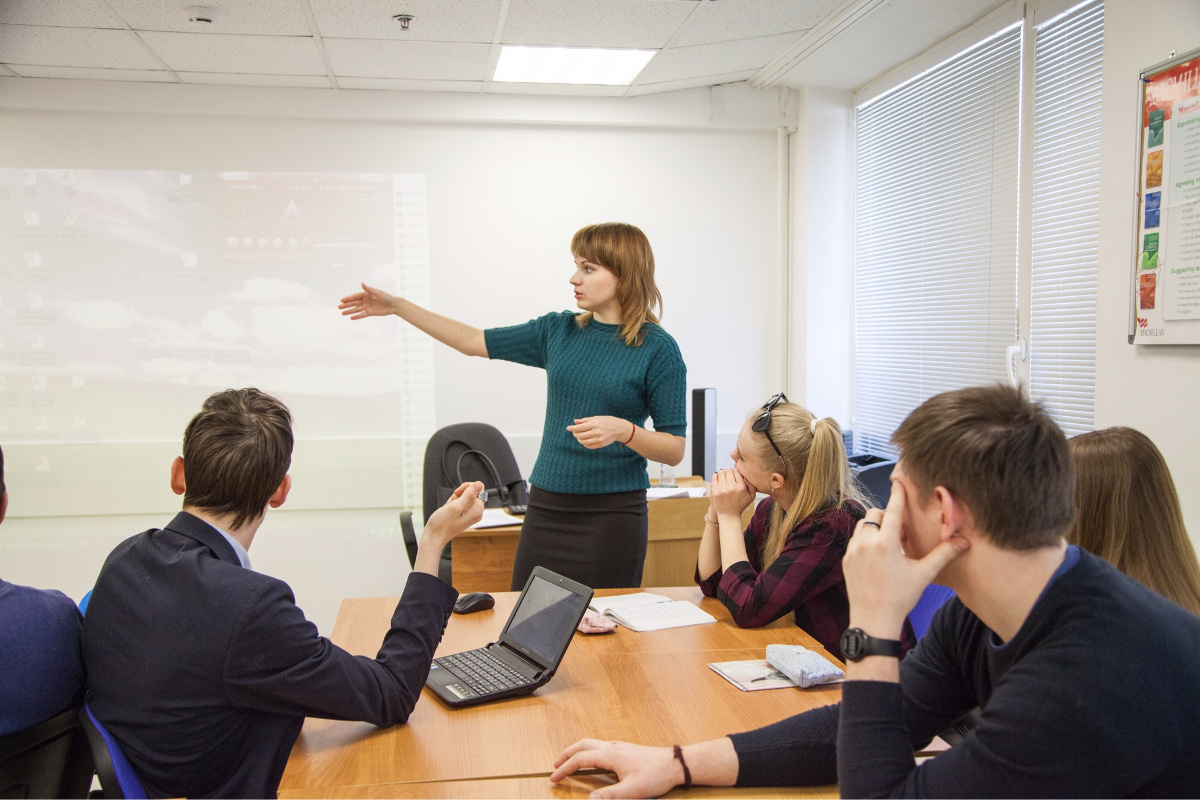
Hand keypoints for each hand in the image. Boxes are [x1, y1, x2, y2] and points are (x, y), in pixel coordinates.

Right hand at [339, 283, 399, 319]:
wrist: (394, 305)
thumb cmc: (386, 297)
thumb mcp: (377, 292)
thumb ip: (368, 289)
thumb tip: (361, 283)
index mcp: (366, 294)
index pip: (355, 296)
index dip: (348, 298)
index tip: (341, 300)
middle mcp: (365, 300)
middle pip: (354, 303)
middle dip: (346, 305)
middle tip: (339, 307)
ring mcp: (367, 307)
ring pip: (356, 309)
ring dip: (349, 311)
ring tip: (342, 313)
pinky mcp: (370, 313)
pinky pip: (362, 315)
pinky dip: (357, 316)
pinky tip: (351, 318)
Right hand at [421, 481, 484, 549]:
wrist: (434, 537)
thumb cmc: (442, 525)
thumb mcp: (455, 506)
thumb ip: (469, 494)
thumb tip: (479, 484)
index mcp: (477, 510)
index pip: (479, 488)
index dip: (467, 487)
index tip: (458, 493)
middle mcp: (476, 512)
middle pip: (472, 491)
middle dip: (460, 494)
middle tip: (452, 503)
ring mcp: (471, 514)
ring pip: (464, 496)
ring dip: (455, 499)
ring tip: (449, 508)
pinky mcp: (464, 515)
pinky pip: (461, 502)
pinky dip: (453, 503)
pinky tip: (449, 510)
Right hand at [551, 739, 682, 798]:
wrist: (674, 764)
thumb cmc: (655, 775)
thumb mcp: (632, 791)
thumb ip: (609, 796)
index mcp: (610, 755)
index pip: (580, 759)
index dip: (565, 769)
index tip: (554, 778)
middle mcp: (612, 747)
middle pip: (582, 745)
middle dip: (566, 754)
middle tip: (555, 765)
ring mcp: (618, 747)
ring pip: (591, 744)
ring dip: (577, 751)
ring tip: (569, 762)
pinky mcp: (625, 750)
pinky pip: (599, 747)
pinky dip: (588, 752)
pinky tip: (591, 762)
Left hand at [567, 416, 631, 449]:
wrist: (619, 429)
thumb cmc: (607, 421)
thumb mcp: (597, 418)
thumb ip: (585, 420)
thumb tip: (575, 421)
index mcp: (595, 424)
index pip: (579, 428)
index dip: (572, 428)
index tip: (568, 428)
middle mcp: (596, 432)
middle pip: (580, 435)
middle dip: (575, 434)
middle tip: (574, 432)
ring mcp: (599, 439)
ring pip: (584, 442)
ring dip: (579, 439)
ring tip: (579, 437)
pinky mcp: (601, 444)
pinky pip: (589, 446)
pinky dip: (585, 444)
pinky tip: (585, 440)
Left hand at [709, 468, 754, 517]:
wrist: (729, 515)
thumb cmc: (740, 505)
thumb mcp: (751, 496)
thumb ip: (752, 485)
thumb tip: (746, 474)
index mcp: (741, 487)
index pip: (737, 471)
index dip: (735, 472)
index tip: (734, 475)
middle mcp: (732, 487)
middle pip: (729, 470)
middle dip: (729, 472)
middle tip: (729, 476)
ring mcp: (722, 489)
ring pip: (721, 472)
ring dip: (722, 473)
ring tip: (724, 478)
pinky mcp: (715, 491)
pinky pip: (714, 477)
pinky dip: (716, 476)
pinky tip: (718, 479)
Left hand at [844, 481, 967, 638]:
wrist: (873, 620)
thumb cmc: (900, 598)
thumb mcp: (924, 574)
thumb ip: (943, 554)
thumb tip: (964, 541)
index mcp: (887, 543)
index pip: (894, 510)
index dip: (898, 494)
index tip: (899, 481)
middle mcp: (867, 542)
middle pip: (875, 514)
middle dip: (887, 517)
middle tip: (899, 532)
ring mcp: (853, 550)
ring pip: (863, 525)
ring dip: (875, 527)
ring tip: (889, 544)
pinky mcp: (846, 559)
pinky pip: (855, 540)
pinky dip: (866, 540)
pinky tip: (877, 555)